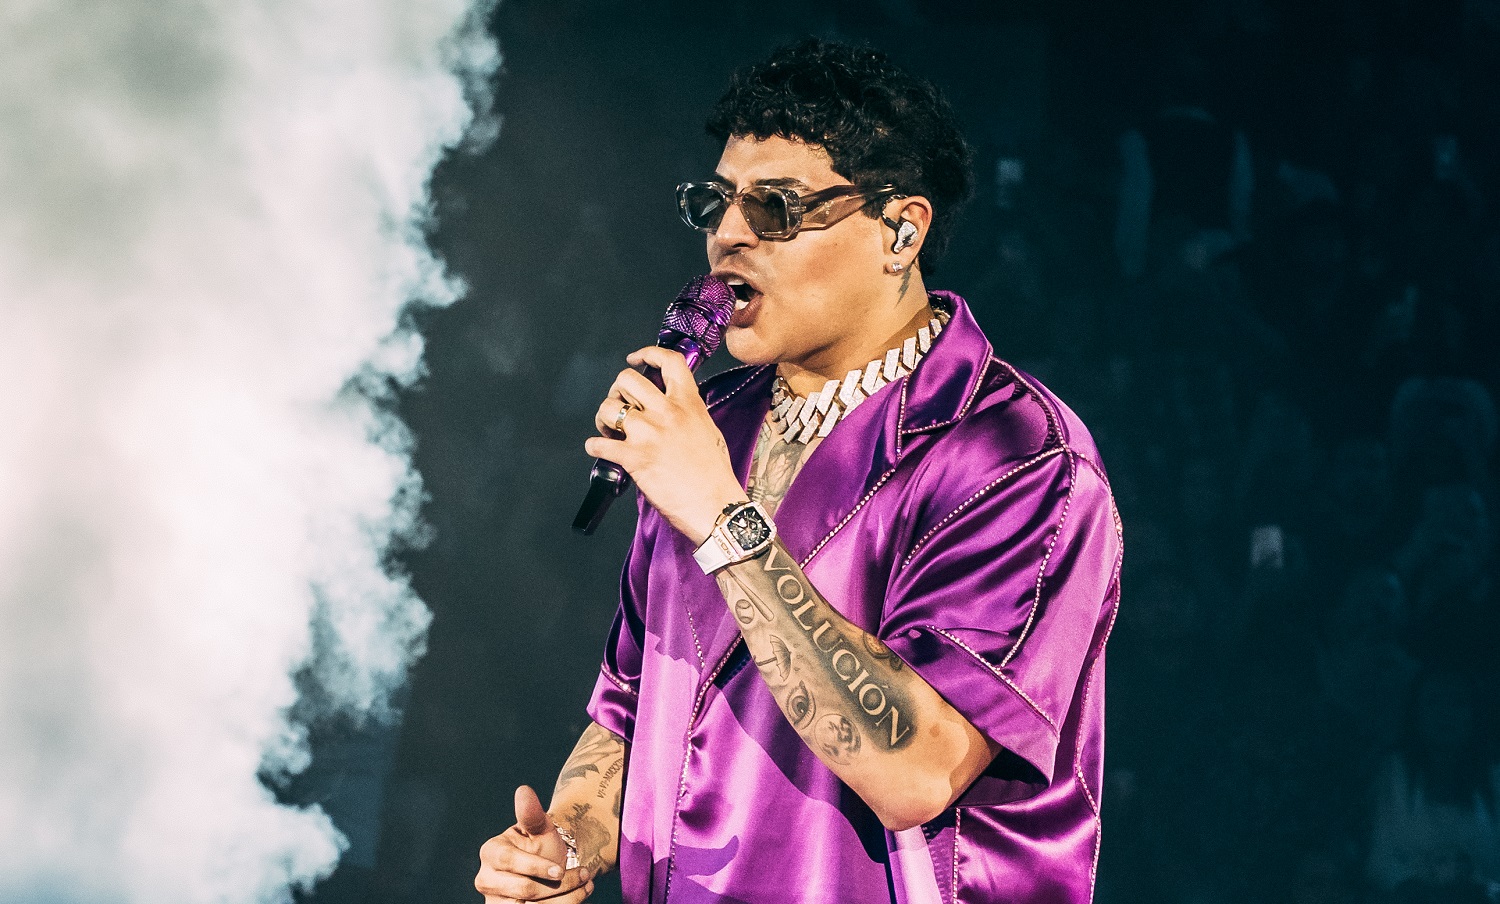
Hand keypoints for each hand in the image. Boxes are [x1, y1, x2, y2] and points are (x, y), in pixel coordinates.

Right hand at [475, 786, 595, 902]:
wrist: (546, 868)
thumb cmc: (541, 845)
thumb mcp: (540, 830)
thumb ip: (532, 814)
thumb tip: (524, 791)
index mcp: (491, 852)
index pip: (511, 863)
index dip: (536, 867)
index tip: (560, 870)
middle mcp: (486, 879)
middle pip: (523, 890)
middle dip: (558, 886)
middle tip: (583, 875)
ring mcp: (494, 901)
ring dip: (563, 900)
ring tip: (584, 886)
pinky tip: (574, 896)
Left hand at [586, 346, 748, 543]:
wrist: (715, 505)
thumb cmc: (714, 473)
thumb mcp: (708, 430)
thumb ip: (687, 414)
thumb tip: (669, 409)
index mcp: (688, 403)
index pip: (669, 362)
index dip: (648, 354)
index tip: (635, 359)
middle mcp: (667, 412)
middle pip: (627, 380)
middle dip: (617, 391)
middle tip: (619, 404)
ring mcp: (648, 434)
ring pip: (608, 408)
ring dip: (603, 418)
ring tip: (608, 430)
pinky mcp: (634, 458)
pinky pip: (599, 445)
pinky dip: (594, 446)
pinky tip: (598, 449)